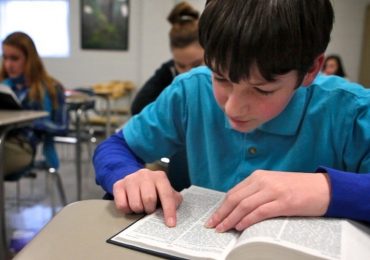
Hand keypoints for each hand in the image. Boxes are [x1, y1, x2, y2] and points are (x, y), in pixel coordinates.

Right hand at [113, 168, 182, 226]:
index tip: (170, 224)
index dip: (169, 210)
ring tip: (140, 206)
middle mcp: (145, 175)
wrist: (135, 179)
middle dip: (150, 209)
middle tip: (149, 209)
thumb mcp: (165, 191)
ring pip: (135, 204)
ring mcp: (131, 179)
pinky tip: (130, 204)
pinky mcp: (118, 185)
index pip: (166, 195)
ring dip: (139, 210)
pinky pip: (122, 205)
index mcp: (160, 177)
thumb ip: (173, 200)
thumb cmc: (153, 189)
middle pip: (149, 199)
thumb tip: (175, 212)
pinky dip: (127, 210)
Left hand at [206, 170, 329, 231]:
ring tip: (222, 229)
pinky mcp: (283, 202)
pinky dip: (247, 220)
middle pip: (235, 199)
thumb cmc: (298, 188)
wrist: (324, 188)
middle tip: (212, 225)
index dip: (221, 207)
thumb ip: (256, 192)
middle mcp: (263, 181)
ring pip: (244, 206)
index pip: (233, 192)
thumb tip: (237, 209)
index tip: (213, 217)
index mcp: (259, 176)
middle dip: (221, 214)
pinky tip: (240, 226)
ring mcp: (273, 191)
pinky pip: (260, 212)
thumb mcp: (273, 185)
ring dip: (230, 219)